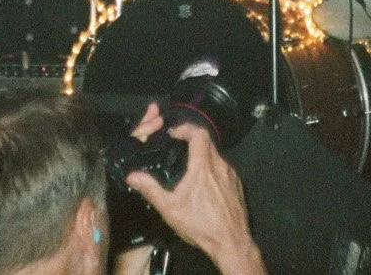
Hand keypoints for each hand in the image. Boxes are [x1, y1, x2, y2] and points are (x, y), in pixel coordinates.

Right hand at [125, 104, 265, 274]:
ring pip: (217, 156)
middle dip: (192, 140)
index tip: (175, 133)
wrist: (231, 242)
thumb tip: (133, 177)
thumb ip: (151, 189)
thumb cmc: (202, 226)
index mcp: (204, 166)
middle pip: (208, 142)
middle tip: (179, 146)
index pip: (198, 133)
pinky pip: (224, 169)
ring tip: (189, 167)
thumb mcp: (170, 209)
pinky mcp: (237, 186)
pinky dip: (213, 170)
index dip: (185, 128)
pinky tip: (204, 186)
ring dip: (203, 156)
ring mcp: (231, 175)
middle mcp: (220, 166)